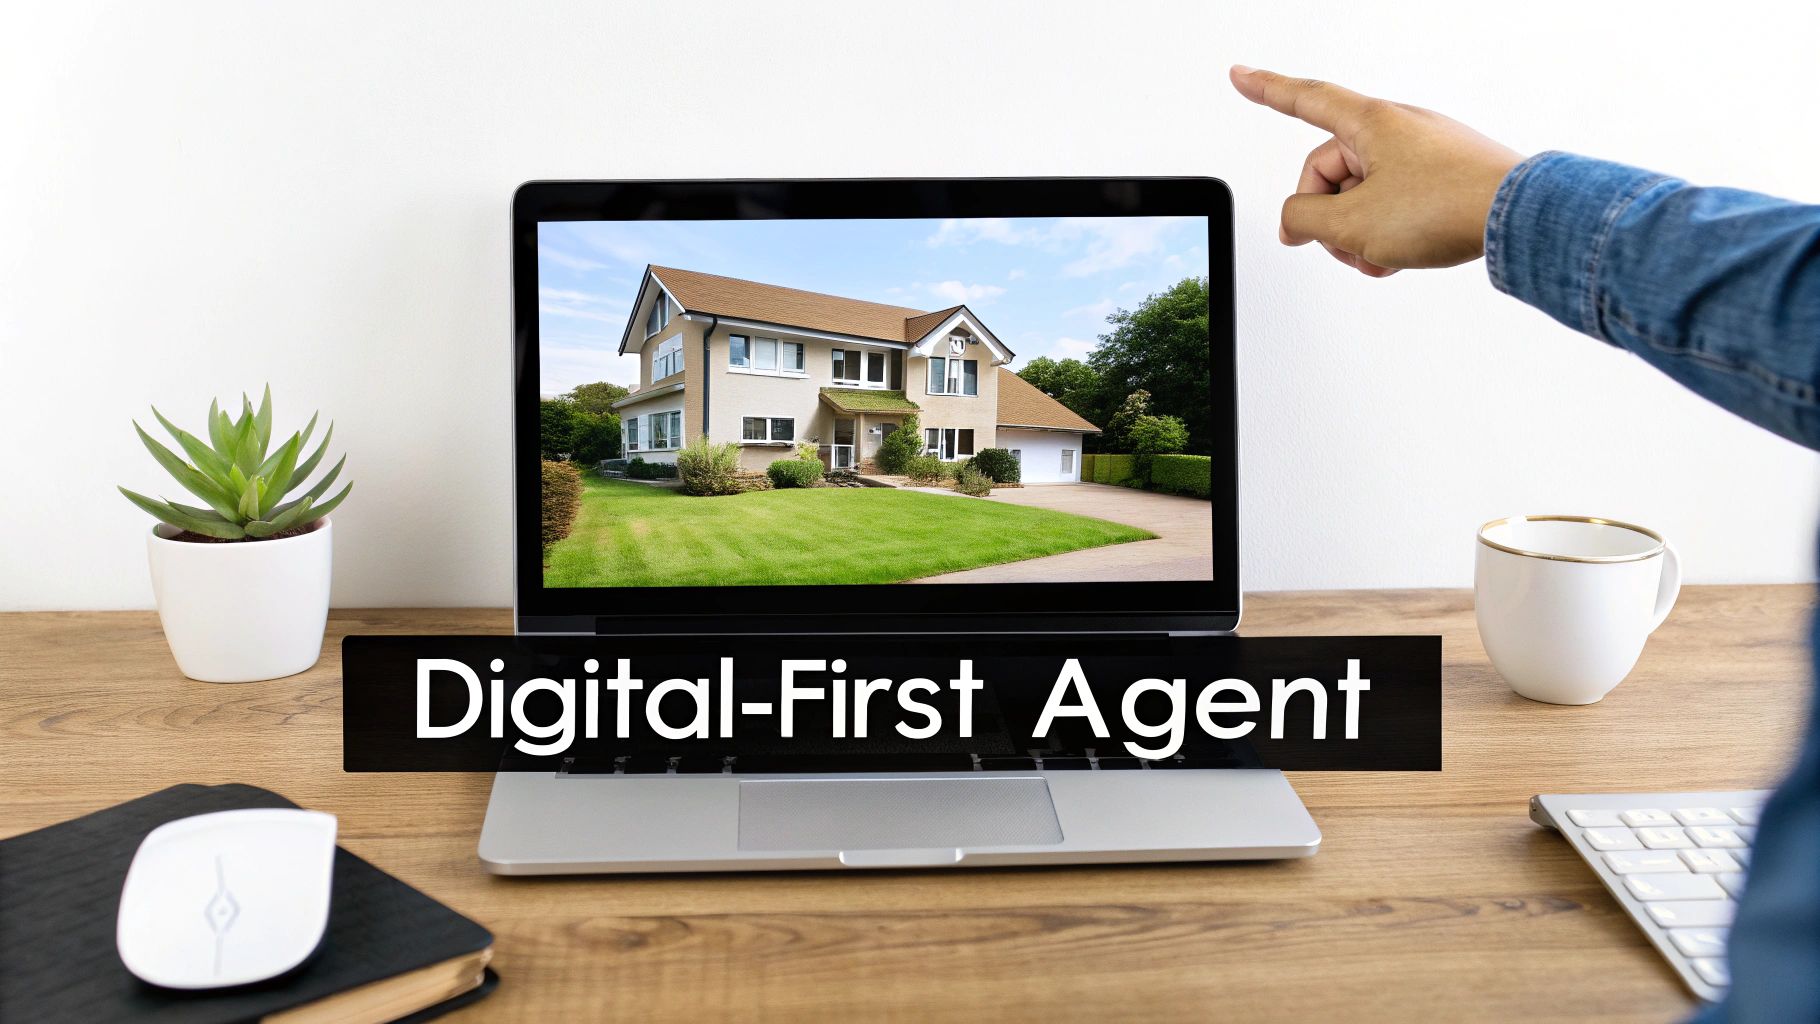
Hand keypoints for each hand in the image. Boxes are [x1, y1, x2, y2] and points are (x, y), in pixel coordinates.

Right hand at [1229, 66, 1523, 276]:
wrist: (1518, 218)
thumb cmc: (1446, 206)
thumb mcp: (1350, 222)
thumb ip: (1303, 218)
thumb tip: (1295, 220)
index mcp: (1368, 122)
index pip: (1303, 100)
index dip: (1265, 90)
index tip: (1240, 76)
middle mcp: (1396, 128)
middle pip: (1330, 170)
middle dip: (1327, 216)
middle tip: (1340, 247)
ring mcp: (1423, 151)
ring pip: (1362, 193)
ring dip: (1359, 232)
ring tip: (1380, 257)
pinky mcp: (1445, 175)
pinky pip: (1395, 200)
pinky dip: (1388, 231)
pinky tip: (1399, 256)